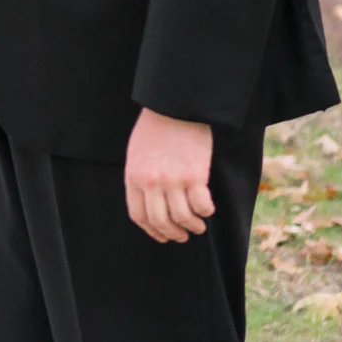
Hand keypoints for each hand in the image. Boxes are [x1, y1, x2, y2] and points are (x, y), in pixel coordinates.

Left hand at [125, 108, 214, 243]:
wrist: (174, 106)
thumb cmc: (155, 126)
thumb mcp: (136, 153)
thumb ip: (140, 177)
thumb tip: (149, 201)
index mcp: (134, 177)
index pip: (139, 216)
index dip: (152, 231)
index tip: (163, 236)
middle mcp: (151, 183)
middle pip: (160, 221)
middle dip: (172, 233)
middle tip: (183, 236)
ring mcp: (173, 180)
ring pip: (182, 217)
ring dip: (192, 226)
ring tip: (198, 226)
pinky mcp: (194, 175)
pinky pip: (201, 205)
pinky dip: (205, 212)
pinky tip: (207, 209)